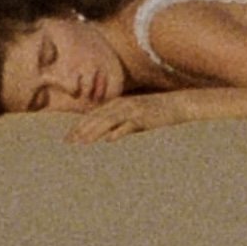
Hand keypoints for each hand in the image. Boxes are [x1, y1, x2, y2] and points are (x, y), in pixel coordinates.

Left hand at [68, 97, 185, 143]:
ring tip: (81, 142)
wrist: (178, 103)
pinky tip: (109, 140)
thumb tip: (107, 137)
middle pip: (97, 118)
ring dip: (94, 131)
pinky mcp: (144, 117)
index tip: (68, 137)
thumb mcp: (136, 118)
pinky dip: (118, 131)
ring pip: (108, 121)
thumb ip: (121, 125)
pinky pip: (128, 125)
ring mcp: (133, 110)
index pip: (94, 115)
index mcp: (119, 103)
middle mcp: (123, 105)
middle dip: (81, 130)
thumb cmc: (157, 112)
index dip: (80, 126)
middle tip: (68, 141)